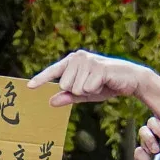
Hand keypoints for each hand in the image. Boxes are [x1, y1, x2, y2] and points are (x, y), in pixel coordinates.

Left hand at [28, 50, 152, 106]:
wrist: (130, 80)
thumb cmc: (105, 84)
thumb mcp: (84, 93)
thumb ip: (68, 96)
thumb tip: (51, 102)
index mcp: (72, 61)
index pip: (53, 72)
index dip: (40, 79)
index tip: (28, 87)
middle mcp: (78, 57)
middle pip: (65, 85)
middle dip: (79, 91)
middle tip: (93, 85)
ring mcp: (88, 60)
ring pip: (75, 88)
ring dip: (89, 90)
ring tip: (100, 83)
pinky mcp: (99, 67)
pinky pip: (87, 88)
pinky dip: (96, 90)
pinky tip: (105, 82)